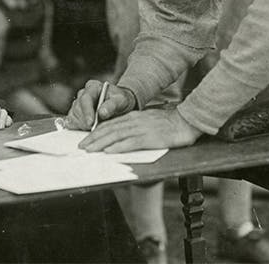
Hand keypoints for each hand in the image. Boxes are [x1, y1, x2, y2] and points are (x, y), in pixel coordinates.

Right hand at [65, 80, 135, 130]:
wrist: (119, 104)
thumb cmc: (120, 100)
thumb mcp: (121, 100)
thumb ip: (112, 105)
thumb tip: (102, 112)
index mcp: (93, 87)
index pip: (85, 99)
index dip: (87, 112)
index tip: (91, 123)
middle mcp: (83, 94)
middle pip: (77, 108)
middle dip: (84, 121)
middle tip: (93, 129)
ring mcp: (77, 104)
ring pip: (72, 115)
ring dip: (81, 124)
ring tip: (92, 129)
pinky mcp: (75, 113)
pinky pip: (71, 121)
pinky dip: (77, 127)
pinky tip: (85, 129)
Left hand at [79, 108, 201, 151]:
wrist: (186, 120)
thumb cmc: (169, 122)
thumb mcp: (148, 120)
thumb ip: (135, 126)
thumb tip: (122, 135)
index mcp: (133, 117)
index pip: (110, 124)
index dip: (96, 132)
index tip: (86, 139)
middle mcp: (135, 121)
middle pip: (109, 129)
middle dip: (93, 138)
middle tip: (81, 147)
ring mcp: (141, 129)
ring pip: (116, 136)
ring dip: (101, 143)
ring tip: (90, 150)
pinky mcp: (149, 138)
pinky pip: (130, 143)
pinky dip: (118, 147)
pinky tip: (109, 152)